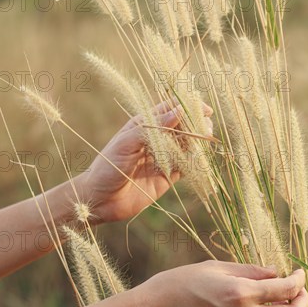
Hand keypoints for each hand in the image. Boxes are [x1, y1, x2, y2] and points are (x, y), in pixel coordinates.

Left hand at [74, 100, 212, 222]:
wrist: (100, 199)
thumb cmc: (108, 166)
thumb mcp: (127, 142)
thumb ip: (153, 127)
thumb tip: (179, 111)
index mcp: (144, 125)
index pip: (170, 110)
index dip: (188, 107)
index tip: (204, 109)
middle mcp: (156, 139)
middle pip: (182, 126)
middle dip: (196, 125)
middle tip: (206, 128)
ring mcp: (163, 158)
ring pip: (187, 145)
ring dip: (198, 142)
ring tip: (206, 141)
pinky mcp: (167, 176)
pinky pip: (186, 166)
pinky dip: (195, 161)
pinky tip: (201, 158)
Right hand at [128, 260, 307, 306]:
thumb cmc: (178, 283)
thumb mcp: (214, 267)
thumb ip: (249, 270)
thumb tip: (275, 272)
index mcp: (241, 293)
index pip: (287, 289)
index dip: (299, 280)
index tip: (298, 272)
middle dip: (303, 301)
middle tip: (298, 289)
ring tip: (282, 301)